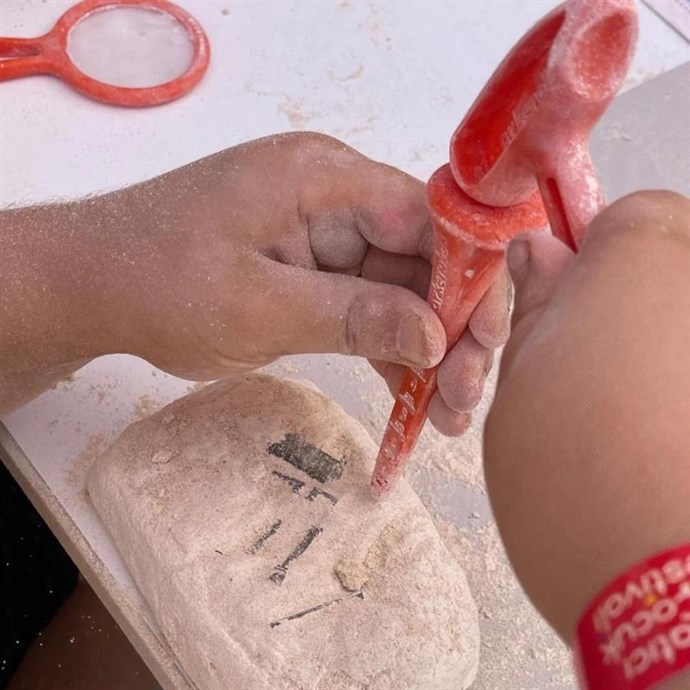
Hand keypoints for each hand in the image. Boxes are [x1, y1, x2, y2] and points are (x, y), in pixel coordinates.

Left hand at [98, 133, 508, 433]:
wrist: (93, 286)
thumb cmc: (156, 282)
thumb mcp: (257, 307)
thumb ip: (351, 316)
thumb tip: (433, 335)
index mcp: (322, 179)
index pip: (428, 217)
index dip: (468, 277)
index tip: (485, 342)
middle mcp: (335, 198)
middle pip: (423, 259)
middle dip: (452, 329)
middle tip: (466, 396)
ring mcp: (326, 236)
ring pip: (402, 291)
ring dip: (427, 351)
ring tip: (447, 415)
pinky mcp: (314, 271)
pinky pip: (368, 308)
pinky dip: (389, 352)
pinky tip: (412, 400)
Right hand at [484, 191, 689, 640]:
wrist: (663, 589)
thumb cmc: (573, 468)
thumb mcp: (520, 377)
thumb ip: (535, 304)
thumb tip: (540, 253)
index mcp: (646, 255)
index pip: (627, 216)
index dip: (589, 260)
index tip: (566, 308)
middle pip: (672, 266)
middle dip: (630, 305)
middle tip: (589, 372)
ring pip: (687, 325)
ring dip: (662, 352)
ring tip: (632, 422)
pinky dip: (680, 393)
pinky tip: (666, 445)